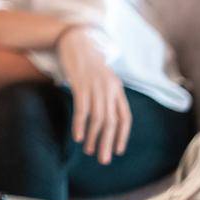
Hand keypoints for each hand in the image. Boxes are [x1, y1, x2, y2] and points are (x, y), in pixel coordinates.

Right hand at [57, 27, 131, 164]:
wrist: (74, 38)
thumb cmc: (86, 60)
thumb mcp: (101, 77)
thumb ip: (105, 93)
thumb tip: (105, 114)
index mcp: (117, 88)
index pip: (125, 117)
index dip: (122, 136)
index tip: (117, 151)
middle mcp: (109, 89)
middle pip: (111, 122)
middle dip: (107, 143)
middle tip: (103, 160)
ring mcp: (95, 86)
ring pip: (98, 119)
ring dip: (94, 138)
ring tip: (90, 151)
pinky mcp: (81, 84)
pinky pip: (82, 109)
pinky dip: (81, 125)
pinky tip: (78, 137)